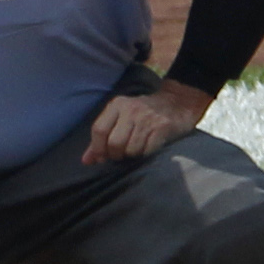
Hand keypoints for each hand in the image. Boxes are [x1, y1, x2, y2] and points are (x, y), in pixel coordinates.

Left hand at [82, 79, 209, 164]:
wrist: (178, 103)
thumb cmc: (144, 115)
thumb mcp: (121, 118)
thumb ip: (102, 138)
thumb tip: (86, 161)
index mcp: (118, 105)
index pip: (99, 130)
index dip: (98, 148)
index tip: (103, 157)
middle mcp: (131, 109)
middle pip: (114, 143)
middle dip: (116, 155)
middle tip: (122, 155)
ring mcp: (148, 118)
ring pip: (131, 150)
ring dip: (132, 156)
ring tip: (138, 149)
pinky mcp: (162, 128)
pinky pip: (147, 151)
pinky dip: (145, 155)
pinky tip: (148, 149)